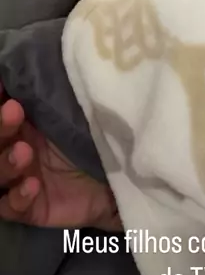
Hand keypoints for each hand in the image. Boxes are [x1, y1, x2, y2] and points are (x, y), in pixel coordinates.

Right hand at [0, 88, 120, 229]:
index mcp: (23, 124)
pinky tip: (32, 185)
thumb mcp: (76, 112)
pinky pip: (9, 207)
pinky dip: (17, 196)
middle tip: (14, 111)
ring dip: (5, 163)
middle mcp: (15, 149)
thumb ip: (53, 95)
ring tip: (24, 153)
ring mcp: (19, 180)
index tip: (1, 86)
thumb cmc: (96, 135)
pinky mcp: (29, 207)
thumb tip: (33, 67)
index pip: (1, 110)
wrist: (122, 175)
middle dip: (0, 127)